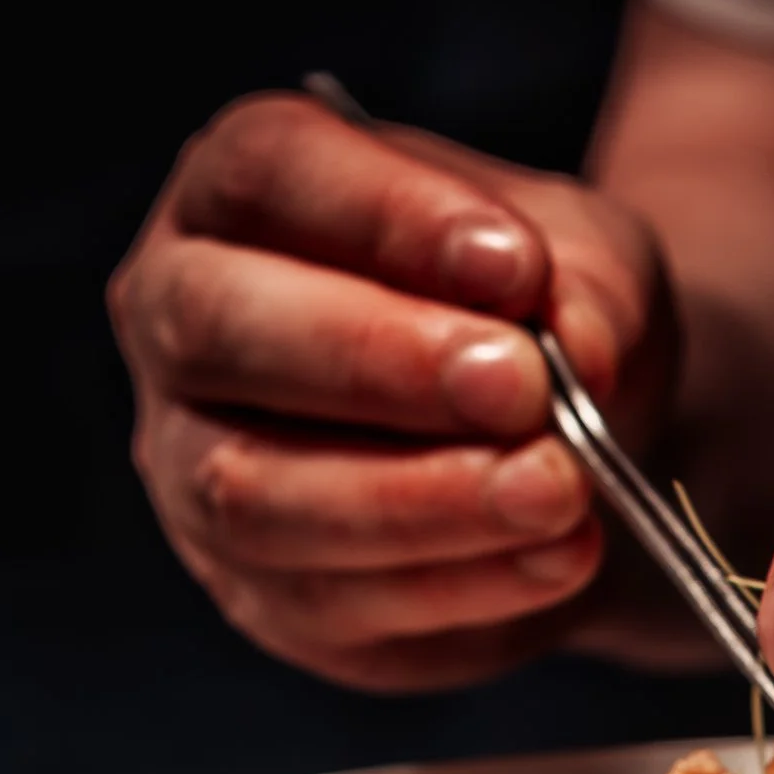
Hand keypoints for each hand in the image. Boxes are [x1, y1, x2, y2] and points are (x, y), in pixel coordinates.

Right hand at [108, 93, 672, 689]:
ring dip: (415, 499)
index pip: (269, 170)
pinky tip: (551, 557)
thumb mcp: (590, 262)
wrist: (570, 445)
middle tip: (520, 387)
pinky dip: (452, 585)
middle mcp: (183, 322)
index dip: (386, 217)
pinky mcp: (259, 593)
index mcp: (244, 193)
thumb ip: (586, 287)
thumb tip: (576, 348)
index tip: (514, 265)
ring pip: (254, 492)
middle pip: (216, 328)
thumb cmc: (541, 319)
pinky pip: (325, 603)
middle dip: (376, 360)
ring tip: (554, 489)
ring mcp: (195, 467)